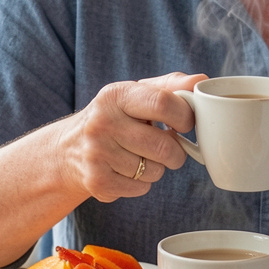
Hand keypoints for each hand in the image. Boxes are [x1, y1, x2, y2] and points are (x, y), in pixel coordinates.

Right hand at [59, 71, 205, 202]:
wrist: (67, 149)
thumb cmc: (115, 117)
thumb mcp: (135, 94)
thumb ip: (170, 86)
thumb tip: (201, 81)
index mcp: (115, 95)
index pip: (163, 103)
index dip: (184, 117)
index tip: (185, 124)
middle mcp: (102, 122)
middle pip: (165, 146)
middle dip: (176, 151)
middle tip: (168, 146)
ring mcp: (97, 153)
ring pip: (155, 171)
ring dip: (157, 168)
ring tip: (141, 156)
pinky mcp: (96, 181)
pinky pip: (142, 188)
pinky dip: (142, 183)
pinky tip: (126, 170)